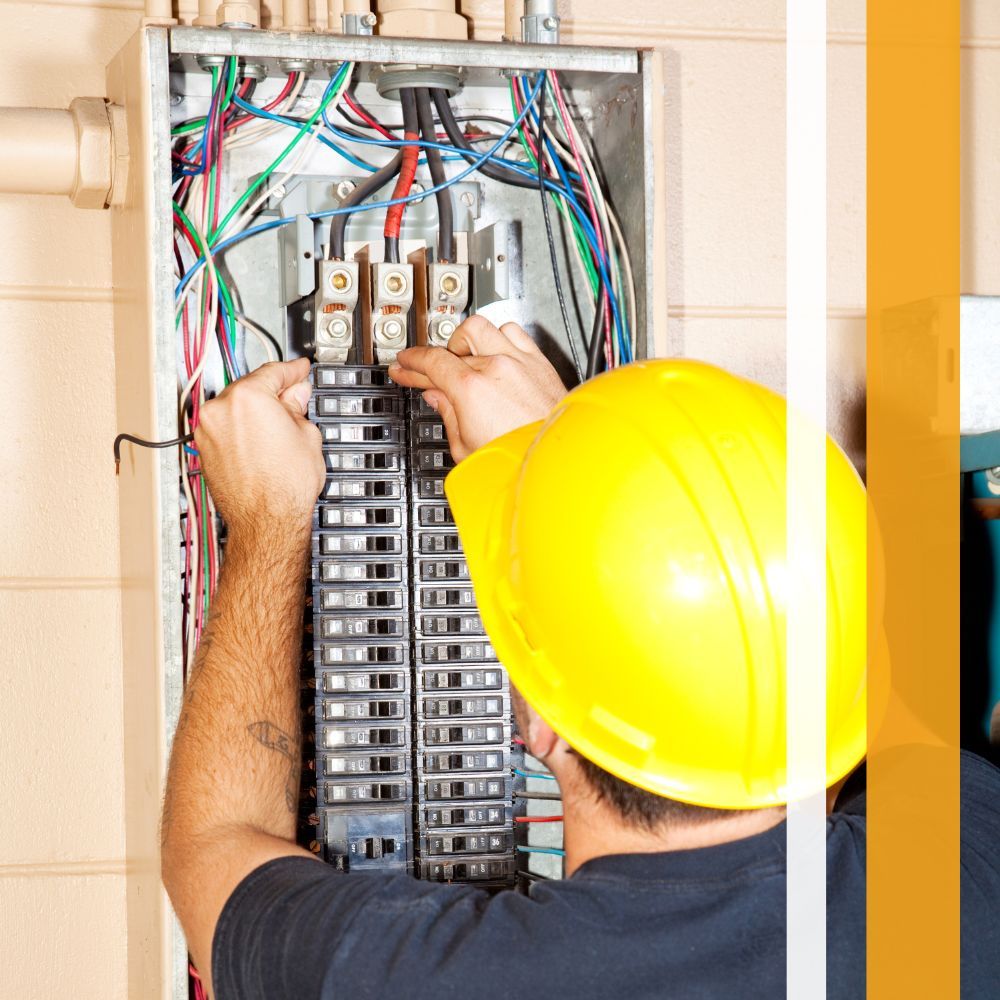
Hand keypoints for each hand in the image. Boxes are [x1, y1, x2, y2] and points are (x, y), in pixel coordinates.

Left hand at [194, 358, 324, 536]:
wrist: (266, 521)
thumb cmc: (284, 488)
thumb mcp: (307, 436)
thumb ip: (297, 408)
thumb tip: (295, 396)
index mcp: (247, 398)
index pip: (273, 372)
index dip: (292, 370)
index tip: (299, 370)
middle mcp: (220, 410)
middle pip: (250, 388)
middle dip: (273, 392)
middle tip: (295, 397)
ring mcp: (208, 431)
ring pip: (235, 409)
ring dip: (255, 412)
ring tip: (280, 425)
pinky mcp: (205, 450)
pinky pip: (226, 428)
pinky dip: (241, 429)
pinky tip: (262, 441)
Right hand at [388, 316, 566, 460]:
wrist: (556, 464)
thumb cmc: (518, 460)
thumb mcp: (465, 448)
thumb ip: (448, 415)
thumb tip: (437, 398)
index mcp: (471, 389)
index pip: (430, 361)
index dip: (411, 363)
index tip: (403, 366)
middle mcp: (495, 367)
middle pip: (451, 350)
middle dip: (433, 360)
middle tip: (426, 372)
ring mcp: (519, 362)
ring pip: (481, 328)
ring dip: (465, 341)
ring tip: (460, 357)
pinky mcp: (539, 363)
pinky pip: (513, 331)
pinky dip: (498, 336)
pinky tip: (494, 349)